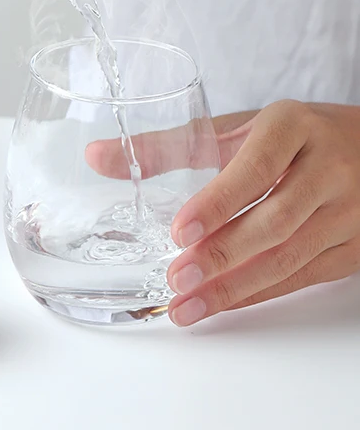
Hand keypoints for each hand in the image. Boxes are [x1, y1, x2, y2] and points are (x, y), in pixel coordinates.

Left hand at [87, 100, 359, 325]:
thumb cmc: (294, 135)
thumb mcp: (239, 126)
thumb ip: (169, 145)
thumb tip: (96, 157)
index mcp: (293, 126)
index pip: (256, 167)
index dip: (218, 202)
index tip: (179, 229)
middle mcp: (327, 167)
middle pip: (274, 220)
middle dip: (221, 255)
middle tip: (176, 277)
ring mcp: (348, 210)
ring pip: (290, 257)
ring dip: (235, 286)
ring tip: (187, 303)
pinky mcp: (355, 246)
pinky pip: (303, 276)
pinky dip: (259, 293)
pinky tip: (223, 303)